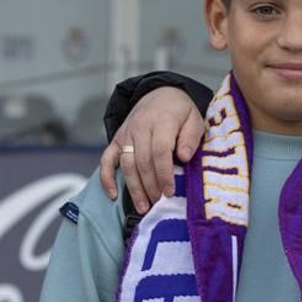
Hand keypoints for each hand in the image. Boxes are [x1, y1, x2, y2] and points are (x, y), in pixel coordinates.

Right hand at [98, 88, 203, 212]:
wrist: (160, 94)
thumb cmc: (180, 112)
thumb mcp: (194, 120)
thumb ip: (190, 137)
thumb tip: (184, 157)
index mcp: (162, 121)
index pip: (160, 150)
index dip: (164, 174)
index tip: (169, 192)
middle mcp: (140, 127)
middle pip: (142, 161)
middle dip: (150, 186)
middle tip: (158, 204)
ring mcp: (126, 134)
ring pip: (126, 164)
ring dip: (133, 188)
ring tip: (143, 207)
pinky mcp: (117, 140)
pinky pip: (106, 159)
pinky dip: (106, 178)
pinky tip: (113, 195)